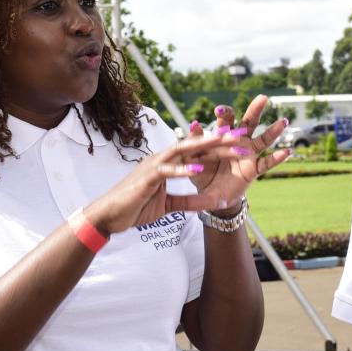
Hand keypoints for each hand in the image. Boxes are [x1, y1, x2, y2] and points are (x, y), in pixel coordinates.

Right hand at [85, 133, 238, 235]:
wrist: (109, 215)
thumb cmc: (135, 207)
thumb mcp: (168, 206)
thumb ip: (188, 202)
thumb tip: (209, 204)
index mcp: (168, 163)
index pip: (198, 152)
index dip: (219, 146)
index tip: (240, 143)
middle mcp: (163, 158)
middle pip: (196, 146)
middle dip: (220, 140)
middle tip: (242, 135)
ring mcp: (154, 165)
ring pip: (184, 151)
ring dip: (206, 146)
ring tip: (226, 142)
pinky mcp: (147, 177)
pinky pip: (167, 171)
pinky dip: (182, 169)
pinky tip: (198, 167)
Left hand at [184, 94, 290, 214]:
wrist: (210, 193)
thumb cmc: (201, 172)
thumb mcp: (194, 157)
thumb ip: (194, 141)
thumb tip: (194, 124)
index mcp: (222, 136)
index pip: (225, 121)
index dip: (224, 114)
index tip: (219, 110)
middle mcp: (238, 141)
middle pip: (249, 122)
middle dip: (255, 110)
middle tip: (263, 98)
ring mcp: (248, 154)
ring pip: (263, 140)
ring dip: (273, 131)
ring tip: (284, 121)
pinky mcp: (253, 169)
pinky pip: (266, 163)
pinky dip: (276, 158)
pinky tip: (286, 151)